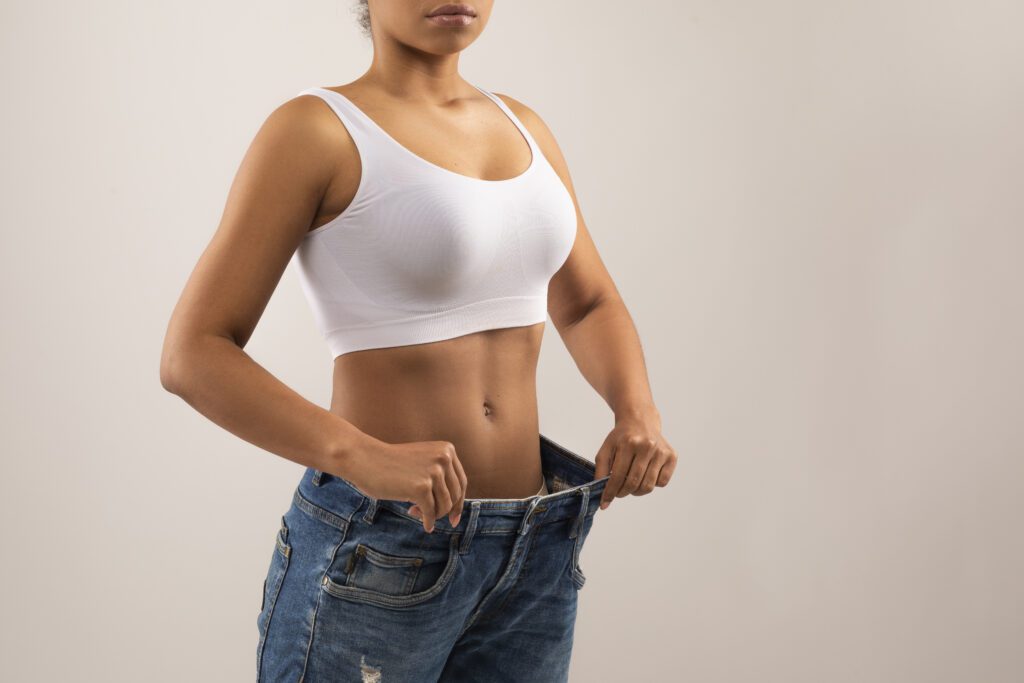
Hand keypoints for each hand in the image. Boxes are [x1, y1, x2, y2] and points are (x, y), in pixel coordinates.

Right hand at [343, 438, 467, 532]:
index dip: (459, 503)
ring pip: (444, 506)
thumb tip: (454, 508)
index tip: (454, 519)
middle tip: (424, 513)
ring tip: (414, 510)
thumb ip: (439, 475)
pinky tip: (421, 522)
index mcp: (447, 450)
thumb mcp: (422, 461)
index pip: (461, 482)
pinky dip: (427, 521)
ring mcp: (433, 472)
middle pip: (454, 496)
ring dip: (431, 514)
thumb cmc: (389, 463)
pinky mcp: (421, 487)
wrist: (363, 457)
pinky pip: (431, 513)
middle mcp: (444, 458)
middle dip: (441, 510)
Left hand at [594, 416, 676, 509]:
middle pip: (633, 483)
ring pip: (648, 486)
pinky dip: (652, 484)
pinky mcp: (672, 456)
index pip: (617, 476)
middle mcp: (647, 446)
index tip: (605, 502)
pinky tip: (645, 475)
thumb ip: (601, 471)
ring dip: (637, 492)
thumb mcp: (606, 449)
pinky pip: (662, 482)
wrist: (640, 421)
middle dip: (623, 493)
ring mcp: (661, 451)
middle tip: (618, 492)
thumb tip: (603, 499)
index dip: (610, 492)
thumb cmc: (622, 438)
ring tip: (631, 485)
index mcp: (628, 443)